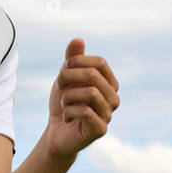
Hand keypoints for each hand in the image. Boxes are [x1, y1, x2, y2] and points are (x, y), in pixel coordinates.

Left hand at [46, 37, 119, 159]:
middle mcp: (114, 98)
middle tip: (59, 86)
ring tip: (64, 104)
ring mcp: (109, 114)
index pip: (99, 62)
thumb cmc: (65, 103)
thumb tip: (78, 40)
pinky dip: (68, 112)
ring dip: (68, 96)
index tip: (63, 71)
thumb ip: (72, 60)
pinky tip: (66, 117)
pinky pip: (84, 112)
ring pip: (90, 93)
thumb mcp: (65, 78)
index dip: (77, 62)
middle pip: (93, 75)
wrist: (57, 132)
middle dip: (68, 77)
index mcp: (109, 83)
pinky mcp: (100, 130)